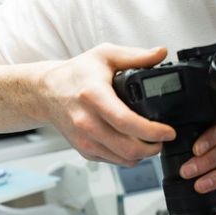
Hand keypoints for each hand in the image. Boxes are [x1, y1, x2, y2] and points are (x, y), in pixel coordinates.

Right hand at [38, 44, 176, 165]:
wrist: (47, 92)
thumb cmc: (76, 74)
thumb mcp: (105, 55)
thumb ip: (135, 55)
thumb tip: (161, 53)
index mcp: (93, 96)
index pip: (126, 121)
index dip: (152, 131)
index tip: (168, 131)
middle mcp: (86, 121)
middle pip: (127, 147)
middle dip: (153, 147)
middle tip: (163, 139)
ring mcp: (84, 139)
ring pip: (122, 158)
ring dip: (142, 155)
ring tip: (152, 143)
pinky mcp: (83, 150)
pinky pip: (113, 161)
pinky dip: (128, 157)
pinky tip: (133, 145)